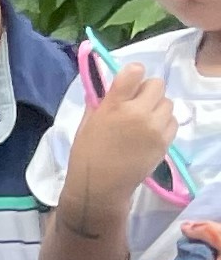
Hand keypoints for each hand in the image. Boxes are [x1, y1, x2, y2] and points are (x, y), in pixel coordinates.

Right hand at [78, 64, 178, 205]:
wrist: (100, 188)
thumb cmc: (87, 155)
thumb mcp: (88, 123)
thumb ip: (102, 101)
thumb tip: (114, 86)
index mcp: (113, 105)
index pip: (135, 72)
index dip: (133, 75)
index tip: (128, 85)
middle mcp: (137, 113)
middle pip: (157, 84)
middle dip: (147, 92)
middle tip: (137, 106)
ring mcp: (153, 127)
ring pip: (167, 103)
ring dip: (157, 108)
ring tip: (144, 122)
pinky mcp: (164, 141)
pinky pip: (173, 121)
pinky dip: (164, 124)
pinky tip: (151, 133)